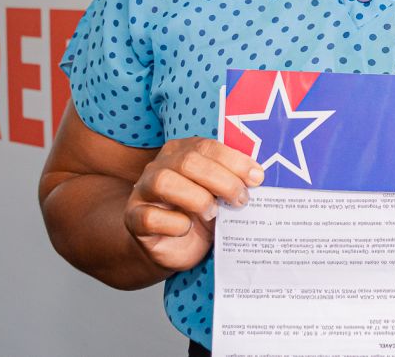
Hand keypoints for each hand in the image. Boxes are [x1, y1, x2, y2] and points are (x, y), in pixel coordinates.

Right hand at [124, 137, 264, 272]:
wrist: (172, 247)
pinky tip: (187, 228)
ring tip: (213, 213)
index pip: (207, 146)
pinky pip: (149, 217)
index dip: (234, 160)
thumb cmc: (200, 216)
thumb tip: (259, 177)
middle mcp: (160, 166)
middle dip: (221, 180)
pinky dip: (173, 223)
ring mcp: (143, 191)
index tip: (257, 178)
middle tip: (240, 200)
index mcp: (182, 152)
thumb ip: (232, 180)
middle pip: (188, 161)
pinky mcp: (134, 219)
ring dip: (196, 198)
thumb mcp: (218, 195)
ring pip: (164, 182)